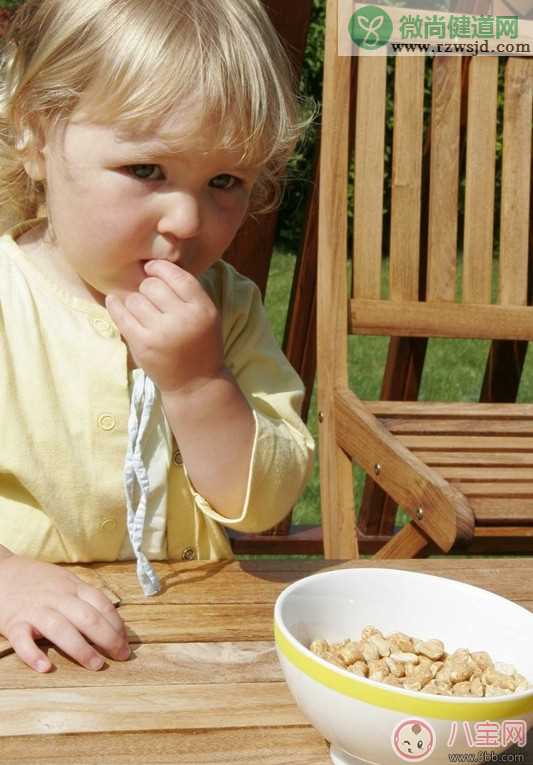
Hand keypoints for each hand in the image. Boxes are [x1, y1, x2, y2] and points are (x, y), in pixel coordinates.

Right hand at [0, 555, 129, 672]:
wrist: (0, 571)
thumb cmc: (37, 580)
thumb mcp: (65, 580)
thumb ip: (84, 597)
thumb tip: (111, 620)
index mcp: (72, 586)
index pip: (102, 604)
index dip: (117, 625)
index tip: (126, 643)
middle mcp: (57, 597)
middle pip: (87, 617)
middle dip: (108, 638)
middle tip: (121, 657)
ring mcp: (34, 610)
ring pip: (61, 629)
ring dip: (81, 649)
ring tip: (96, 665)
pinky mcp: (13, 623)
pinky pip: (23, 641)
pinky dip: (33, 654)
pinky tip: (45, 667)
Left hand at [105, 260, 224, 393]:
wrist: (196, 384)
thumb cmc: (200, 345)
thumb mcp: (206, 316)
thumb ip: (187, 293)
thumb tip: (153, 264)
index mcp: (203, 309)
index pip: (177, 275)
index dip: (160, 268)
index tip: (152, 270)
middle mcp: (184, 319)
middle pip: (152, 285)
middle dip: (148, 288)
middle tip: (151, 301)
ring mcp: (162, 333)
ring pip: (135, 299)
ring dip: (135, 302)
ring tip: (143, 313)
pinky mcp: (143, 345)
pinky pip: (121, 315)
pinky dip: (115, 305)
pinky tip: (115, 302)